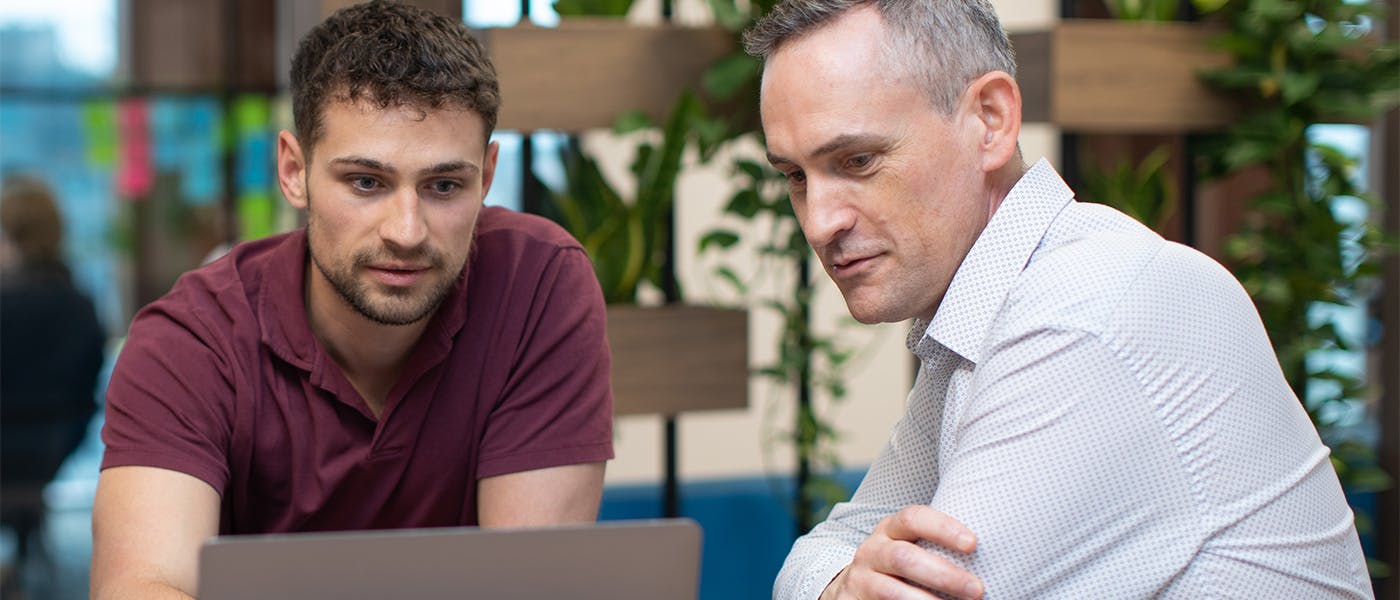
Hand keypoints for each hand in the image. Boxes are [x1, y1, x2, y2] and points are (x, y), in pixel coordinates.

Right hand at [821, 505, 982, 599]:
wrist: (851, 589)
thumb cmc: (898, 566)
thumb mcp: (909, 546)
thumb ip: (934, 545)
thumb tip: (991, 554)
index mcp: (889, 529)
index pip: (912, 518)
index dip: (942, 528)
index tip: (973, 543)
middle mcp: (872, 551)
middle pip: (904, 558)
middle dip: (943, 575)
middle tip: (977, 589)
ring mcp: (860, 579)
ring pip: (892, 591)